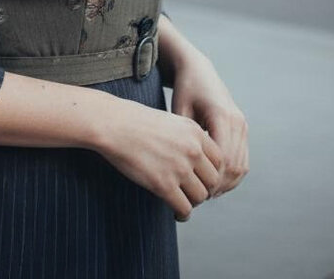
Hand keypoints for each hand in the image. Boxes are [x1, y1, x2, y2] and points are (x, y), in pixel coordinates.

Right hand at [94, 98, 223, 220]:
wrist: (114, 124)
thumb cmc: (135, 120)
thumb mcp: (170, 120)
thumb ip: (186, 138)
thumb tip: (195, 158)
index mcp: (195, 132)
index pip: (219, 159)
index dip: (211, 172)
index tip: (202, 178)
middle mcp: (192, 149)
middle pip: (213, 180)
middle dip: (205, 188)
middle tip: (193, 193)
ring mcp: (179, 167)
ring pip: (201, 196)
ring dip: (193, 202)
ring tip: (183, 203)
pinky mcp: (164, 184)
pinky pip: (184, 207)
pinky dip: (182, 214)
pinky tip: (177, 213)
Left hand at [170, 44, 248, 197]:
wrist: (198, 70)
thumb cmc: (184, 89)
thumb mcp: (180, 110)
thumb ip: (184, 138)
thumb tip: (180, 171)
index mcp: (222, 116)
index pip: (223, 159)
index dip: (211, 179)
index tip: (194, 190)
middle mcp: (237, 122)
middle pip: (234, 166)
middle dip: (218, 185)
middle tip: (199, 197)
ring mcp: (243, 126)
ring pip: (241, 166)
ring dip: (226, 184)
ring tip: (206, 193)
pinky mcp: (242, 129)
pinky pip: (242, 160)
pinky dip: (232, 175)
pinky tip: (215, 183)